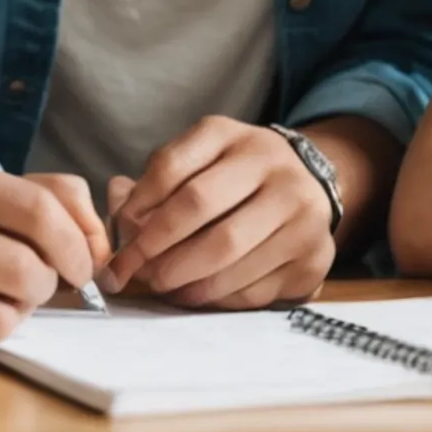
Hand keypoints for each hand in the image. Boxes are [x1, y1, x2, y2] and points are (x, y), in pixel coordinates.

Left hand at [103, 117, 335, 309]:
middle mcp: (272, 163)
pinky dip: (216, 296)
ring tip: (163, 286)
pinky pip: (253, 285)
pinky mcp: (313, 255)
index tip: (121, 235)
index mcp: (230, 135)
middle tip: (136, 272)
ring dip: (182, 279)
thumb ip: (154, 185)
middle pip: (198, 207)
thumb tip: (117, 208)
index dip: (137, 205)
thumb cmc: (233, 180)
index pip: (171, 166)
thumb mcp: (196, 163)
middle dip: (156, 247)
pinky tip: (199, 293)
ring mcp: (300, 209)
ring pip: (227, 252)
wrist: (307, 188)